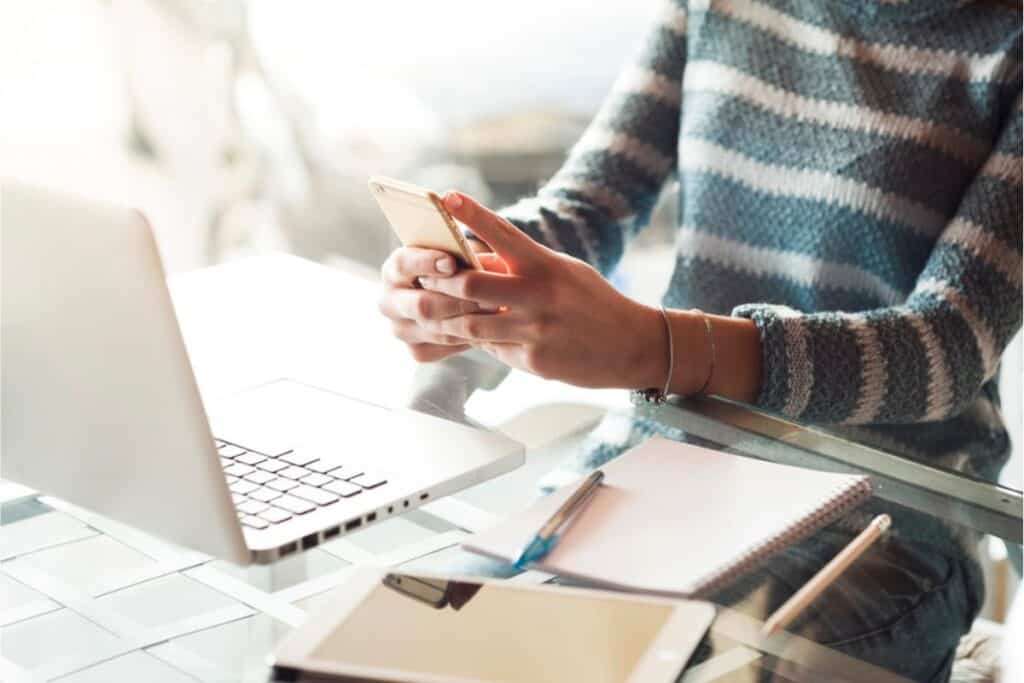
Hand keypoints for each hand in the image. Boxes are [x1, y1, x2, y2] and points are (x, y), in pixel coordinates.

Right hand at [378, 245, 481, 362]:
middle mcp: (389, 302)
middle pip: (421, 305)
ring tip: (494, 312)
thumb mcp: (454, 253)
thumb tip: (475, 262)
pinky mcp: (416, 351)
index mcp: (394, 270)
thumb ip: (458, 254)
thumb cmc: (455, 265)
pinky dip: (466, 338)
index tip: (452, 263)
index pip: (403, 265)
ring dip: (468, 322)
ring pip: (436, 330)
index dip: (426, 263)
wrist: (452, 294)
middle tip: (486, 297)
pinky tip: (486, 328)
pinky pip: (443, 347)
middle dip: (456, 301)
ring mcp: (400, 329)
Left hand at [417, 192, 666, 388]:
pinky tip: (475, 337)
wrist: (632, 345)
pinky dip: (479, 342)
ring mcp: (536, 330)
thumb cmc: (593, 301)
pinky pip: (492, 350)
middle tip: (424, 279)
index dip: (471, 214)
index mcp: (546, 264)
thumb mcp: (563, 271)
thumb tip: (477, 262)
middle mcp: (539, 295)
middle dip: (440, 282)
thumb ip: (522, 266)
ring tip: (435, 313)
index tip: (447, 196)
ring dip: (447, 319)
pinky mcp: (535, 360)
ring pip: (471, 324)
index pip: (502, 233)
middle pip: (471, 285)